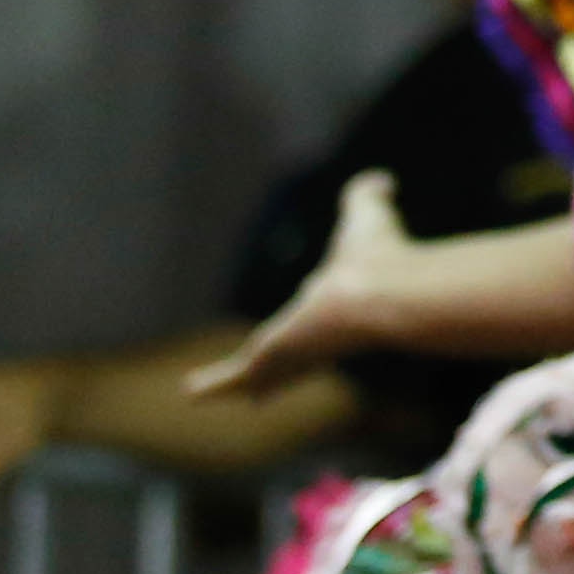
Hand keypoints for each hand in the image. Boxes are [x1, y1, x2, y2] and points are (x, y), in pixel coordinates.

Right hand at [196, 172, 414, 396]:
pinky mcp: (273, 357)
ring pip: (258, 373)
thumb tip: (381, 180)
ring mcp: (293, 352)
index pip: (312, 325)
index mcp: (334, 308)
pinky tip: (190, 392)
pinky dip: (213, 384)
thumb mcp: (366, 214)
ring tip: (197, 392)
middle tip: (256, 393)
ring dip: (230, 384)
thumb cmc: (381, 253)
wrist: (383, 289)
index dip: (303, 333)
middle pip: (286, 360)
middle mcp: (314, 336)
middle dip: (271, 374)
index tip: (292, 342)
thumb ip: (367, 197)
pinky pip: (238, 375)